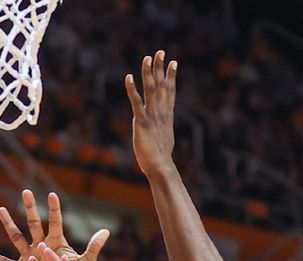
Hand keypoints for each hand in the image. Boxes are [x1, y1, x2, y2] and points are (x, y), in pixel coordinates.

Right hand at [0, 190, 108, 260]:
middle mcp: (40, 246)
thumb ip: (94, 247)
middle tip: (26, 192)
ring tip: (1, 210)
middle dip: (30, 209)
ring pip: (17, 237)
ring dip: (9, 224)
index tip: (52, 194)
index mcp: (56, 243)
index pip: (55, 222)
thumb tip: (106, 231)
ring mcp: (29, 256)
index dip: (54, 209)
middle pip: (34, 224)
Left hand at [125, 51, 176, 177]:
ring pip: (151, 90)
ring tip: (148, 58)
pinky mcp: (141, 122)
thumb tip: (162, 129)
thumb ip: (161, 130)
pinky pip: (135, 102)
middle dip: (161, 68)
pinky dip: (132, 89)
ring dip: (148, 73)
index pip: (170, 92)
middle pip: (161, 86)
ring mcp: (152, 116)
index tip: (174, 62)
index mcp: (167, 116)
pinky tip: (128, 77)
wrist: (160, 167)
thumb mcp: (164, 140)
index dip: (171, 76)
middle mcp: (161, 113)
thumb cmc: (161, 159)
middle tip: (161, 52)